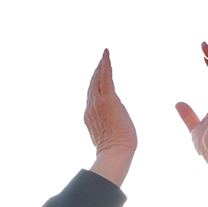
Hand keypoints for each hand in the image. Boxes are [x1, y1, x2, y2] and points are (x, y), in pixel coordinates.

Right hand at [84, 49, 135, 185]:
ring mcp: (98, 103)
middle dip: (96, 71)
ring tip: (104, 55)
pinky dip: (106, 64)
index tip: (97, 74)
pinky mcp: (108, 100)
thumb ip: (109, 120)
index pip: (92, 94)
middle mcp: (91, 107)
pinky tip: (106, 54)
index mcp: (90, 115)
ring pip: (97, 79)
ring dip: (101, 65)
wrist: (116, 152)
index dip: (94, 83)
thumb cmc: (117, 148)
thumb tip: (115, 113)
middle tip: (101, 60)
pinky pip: (106, 78)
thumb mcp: (110, 131)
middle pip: (92, 84)